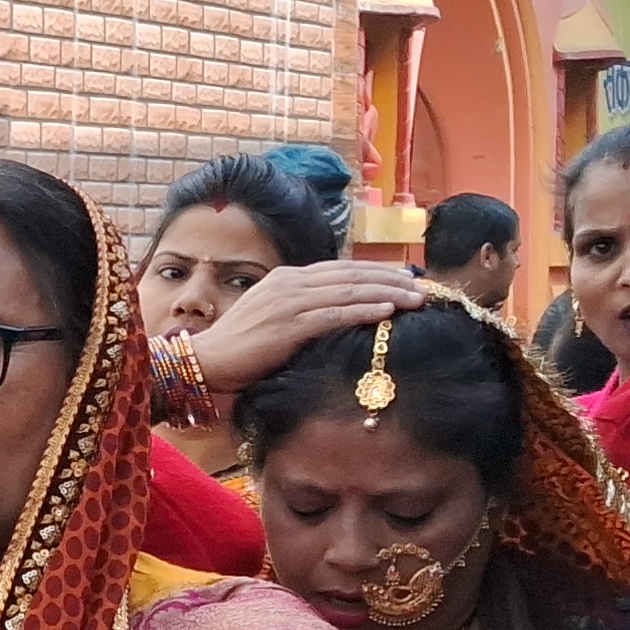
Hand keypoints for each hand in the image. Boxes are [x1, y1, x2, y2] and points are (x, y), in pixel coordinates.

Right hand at [190, 258, 431, 388]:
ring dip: (387, 293)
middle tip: (421, 287)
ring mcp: (289, 303)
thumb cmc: (239, 346)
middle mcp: (290, 284)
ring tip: (416, 298)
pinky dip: (363, 310)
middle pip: (351, 276)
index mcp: (286, 278)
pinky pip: (334, 315)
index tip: (405, 277)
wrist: (207, 360)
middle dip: (390, 279)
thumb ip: (300, 307)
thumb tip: (332, 311)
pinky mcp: (288, 326)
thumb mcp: (271, 316)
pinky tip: (387, 311)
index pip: (340, 269)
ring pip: (349, 291)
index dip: (376, 272)